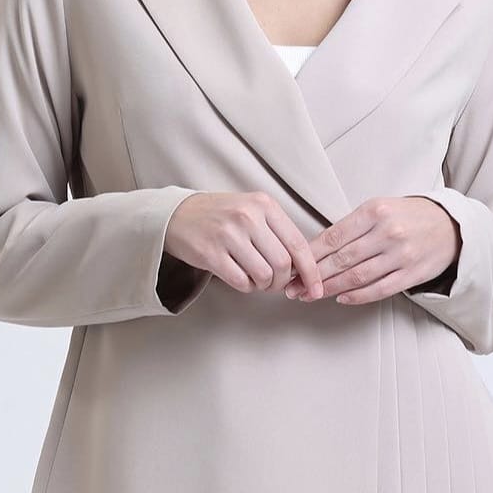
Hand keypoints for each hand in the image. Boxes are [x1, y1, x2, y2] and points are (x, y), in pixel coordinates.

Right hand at [163, 191, 325, 298]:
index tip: (316, 287)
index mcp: (264, 205)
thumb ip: (277, 232)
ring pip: (263, 275)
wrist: (177, 215)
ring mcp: (228, 234)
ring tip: (254, 278)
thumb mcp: (252, 210)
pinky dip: (245, 286)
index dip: (310, 271)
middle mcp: (248, 217)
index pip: (298, 243)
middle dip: (282, 281)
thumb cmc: (220, 216)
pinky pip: (241, 281)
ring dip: (263, 285)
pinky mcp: (211, 253)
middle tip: (274, 283)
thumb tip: (302, 267)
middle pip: (282, 263)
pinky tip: (239, 277)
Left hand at [283, 196, 460, 304]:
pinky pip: (379, 289)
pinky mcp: (412, 274)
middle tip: (293, 287)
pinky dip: (358, 296)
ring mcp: (401, 254)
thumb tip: (316, 248)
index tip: (292, 265)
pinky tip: (342, 298)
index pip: (334, 236)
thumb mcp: (380, 208)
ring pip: (357, 276)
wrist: (450, 225)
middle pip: (342, 259)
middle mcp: (387, 232)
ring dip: (330, 288)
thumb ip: (352, 226)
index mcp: (375, 211)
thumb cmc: (408, 216)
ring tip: (311, 295)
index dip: (309, 254)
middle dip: (313, 275)